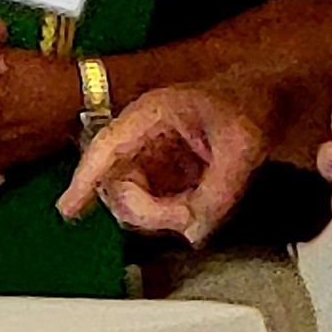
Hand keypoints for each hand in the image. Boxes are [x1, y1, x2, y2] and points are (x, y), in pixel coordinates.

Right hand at [56, 85, 266, 246]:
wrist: (262, 101)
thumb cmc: (246, 102)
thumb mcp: (241, 144)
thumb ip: (219, 190)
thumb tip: (194, 230)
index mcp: (151, 115)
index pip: (106, 148)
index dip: (84, 179)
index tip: (68, 209)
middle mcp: (142, 138)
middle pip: (118, 187)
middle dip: (147, 212)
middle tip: (185, 217)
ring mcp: (151, 159)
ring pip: (134, 203)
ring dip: (162, 217)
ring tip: (200, 207)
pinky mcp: (163, 177)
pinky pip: (155, 207)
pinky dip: (174, 216)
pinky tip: (200, 205)